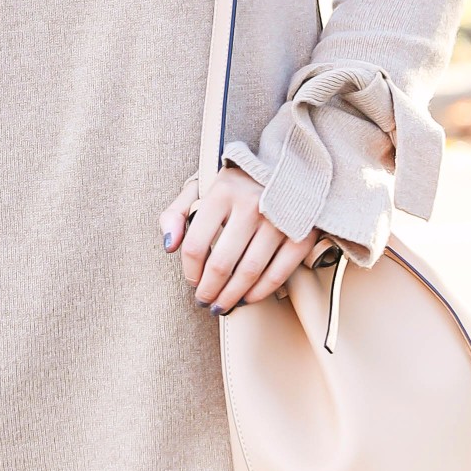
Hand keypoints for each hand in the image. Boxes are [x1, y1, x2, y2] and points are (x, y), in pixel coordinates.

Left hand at [160, 166, 320, 311]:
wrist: (289, 166)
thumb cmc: (237, 183)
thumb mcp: (200, 187)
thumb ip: (176, 213)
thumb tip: (168, 245)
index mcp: (222, 191)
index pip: (195, 244)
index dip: (190, 271)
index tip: (192, 281)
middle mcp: (251, 204)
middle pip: (221, 264)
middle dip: (209, 290)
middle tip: (205, 301)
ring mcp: (279, 219)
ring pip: (249, 273)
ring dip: (232, 296)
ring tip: (223, 305)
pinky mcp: (302, 233)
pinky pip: (278, 273)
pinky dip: (261, 292)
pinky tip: (248, 297)